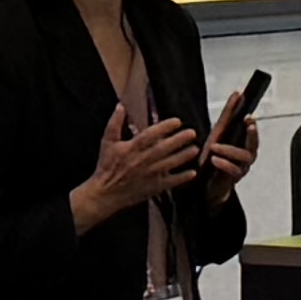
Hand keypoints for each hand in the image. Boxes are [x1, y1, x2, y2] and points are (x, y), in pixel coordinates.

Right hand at [71, 104, 205, 229]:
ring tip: (195, 149)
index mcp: (131, 148)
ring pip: (169, 164)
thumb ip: (114, 123)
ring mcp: (148, 175)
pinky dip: (181, 178)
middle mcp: (141, 161)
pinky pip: (169, 182)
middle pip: (163, 149)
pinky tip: (192, 173)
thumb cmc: (106, 166)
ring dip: (183, 157)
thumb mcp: (107, 142)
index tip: (177, 121)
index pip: (150, 135)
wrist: (105, 193)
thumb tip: (121, 106)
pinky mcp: (153, 187)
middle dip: (178, 140)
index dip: (164, 127)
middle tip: (192, 133)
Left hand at [203, 109, 262, 184]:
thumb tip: (238, 93)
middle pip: (254, 145)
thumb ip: (229, 114)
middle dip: (252, 134)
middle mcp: (246, 155)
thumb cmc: (214, 156)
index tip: (248, 116)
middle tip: (248, 124)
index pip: (252, 131)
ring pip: (245, 157)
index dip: (252, 124)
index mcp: (243, 143)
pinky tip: (214, 159)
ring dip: (230, 150)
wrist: (204, 182)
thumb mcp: (218, 132)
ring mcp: (241, 168)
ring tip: (215, 146)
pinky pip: (234, 170)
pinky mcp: (233, 179)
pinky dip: (224, 163)